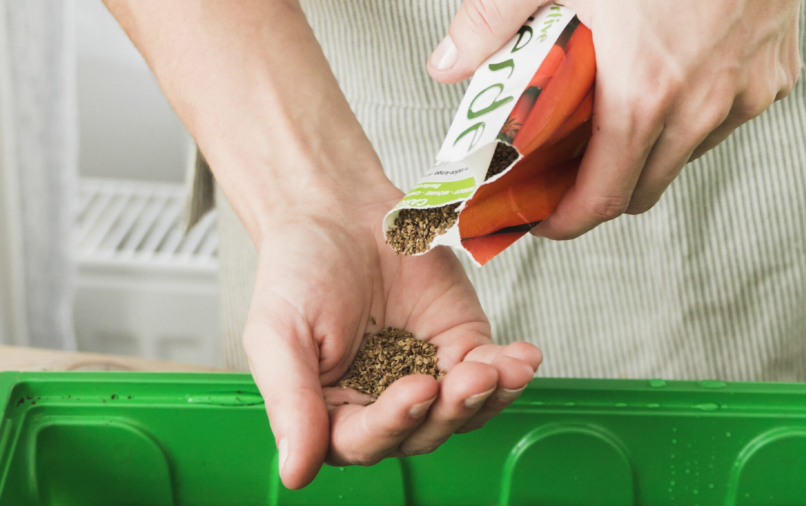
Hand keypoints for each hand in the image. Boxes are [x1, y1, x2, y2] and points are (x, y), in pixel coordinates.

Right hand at [243, 184, 541, 488]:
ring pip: (463, 411)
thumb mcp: (278, 335)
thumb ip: (290, 403)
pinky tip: (522, 359)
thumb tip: (294, 476)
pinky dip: (510, 370)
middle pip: (423, 433)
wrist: (337, 210)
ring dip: (487, 398)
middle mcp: (382, 403)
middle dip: (450, 411)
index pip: (365, 441)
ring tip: (502, 370)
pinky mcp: (460, 345)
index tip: (417, 388)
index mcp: (332, 413)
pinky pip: (491, 371)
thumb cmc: (298, 270)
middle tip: (469, 378)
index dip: (394, 423)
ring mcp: (427, 375)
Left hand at [428, 0, 800, 237]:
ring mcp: (745, 94)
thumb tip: (446, 65)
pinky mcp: (774, 76)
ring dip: (645, 153)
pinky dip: (690, 117)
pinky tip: (669, 79)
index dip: (567, 221)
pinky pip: (724, 121)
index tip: (545, 220)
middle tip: (567, 174)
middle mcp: (701, 107)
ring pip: (684, 157)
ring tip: (614, 117)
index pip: (602, 198)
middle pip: (642, 190)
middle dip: (600, 193)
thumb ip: (492, 21)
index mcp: (644, 93)